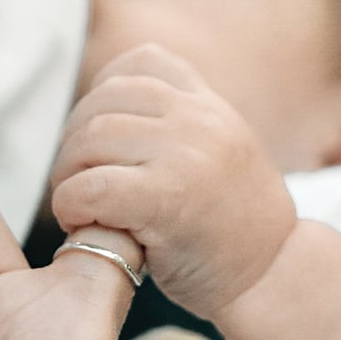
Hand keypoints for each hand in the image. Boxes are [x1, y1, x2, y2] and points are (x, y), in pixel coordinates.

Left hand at [52, 44, 295, 318]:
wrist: (274, 277)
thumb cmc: (236, 227)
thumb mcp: (221, 152)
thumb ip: (179, 125)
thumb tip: (101, 114)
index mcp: (210, 105)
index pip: (143, 61)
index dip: (104, 92)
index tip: (99, 136)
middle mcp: (199, 120)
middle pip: (103, 103)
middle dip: (74, 144)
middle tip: (76, 183)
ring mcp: (185, 155)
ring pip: (90, 140)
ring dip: (67, 176)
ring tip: (78, 207)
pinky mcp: (167, 199)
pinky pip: (91, 187)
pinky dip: (71, 205)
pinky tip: (81, 225)